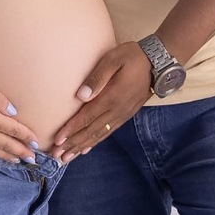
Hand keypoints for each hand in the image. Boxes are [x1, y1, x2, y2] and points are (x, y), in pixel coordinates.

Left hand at [51, 43, 151, 162]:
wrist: (158, 63)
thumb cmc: (133, 57)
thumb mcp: (113, 59)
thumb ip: (97, 77)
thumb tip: (80, 96)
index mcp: (112, 97)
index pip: (87, 117)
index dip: (71, 130)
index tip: (57, 140)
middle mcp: (117, 110)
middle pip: (91, 131)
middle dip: (72, 144)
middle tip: (56, 155)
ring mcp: (122, 114)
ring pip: (99, 135)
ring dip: (81, 146)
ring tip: (67, 157)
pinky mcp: (126, 115)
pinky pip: (108, 132)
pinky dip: (95, 142)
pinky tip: (86, 148)